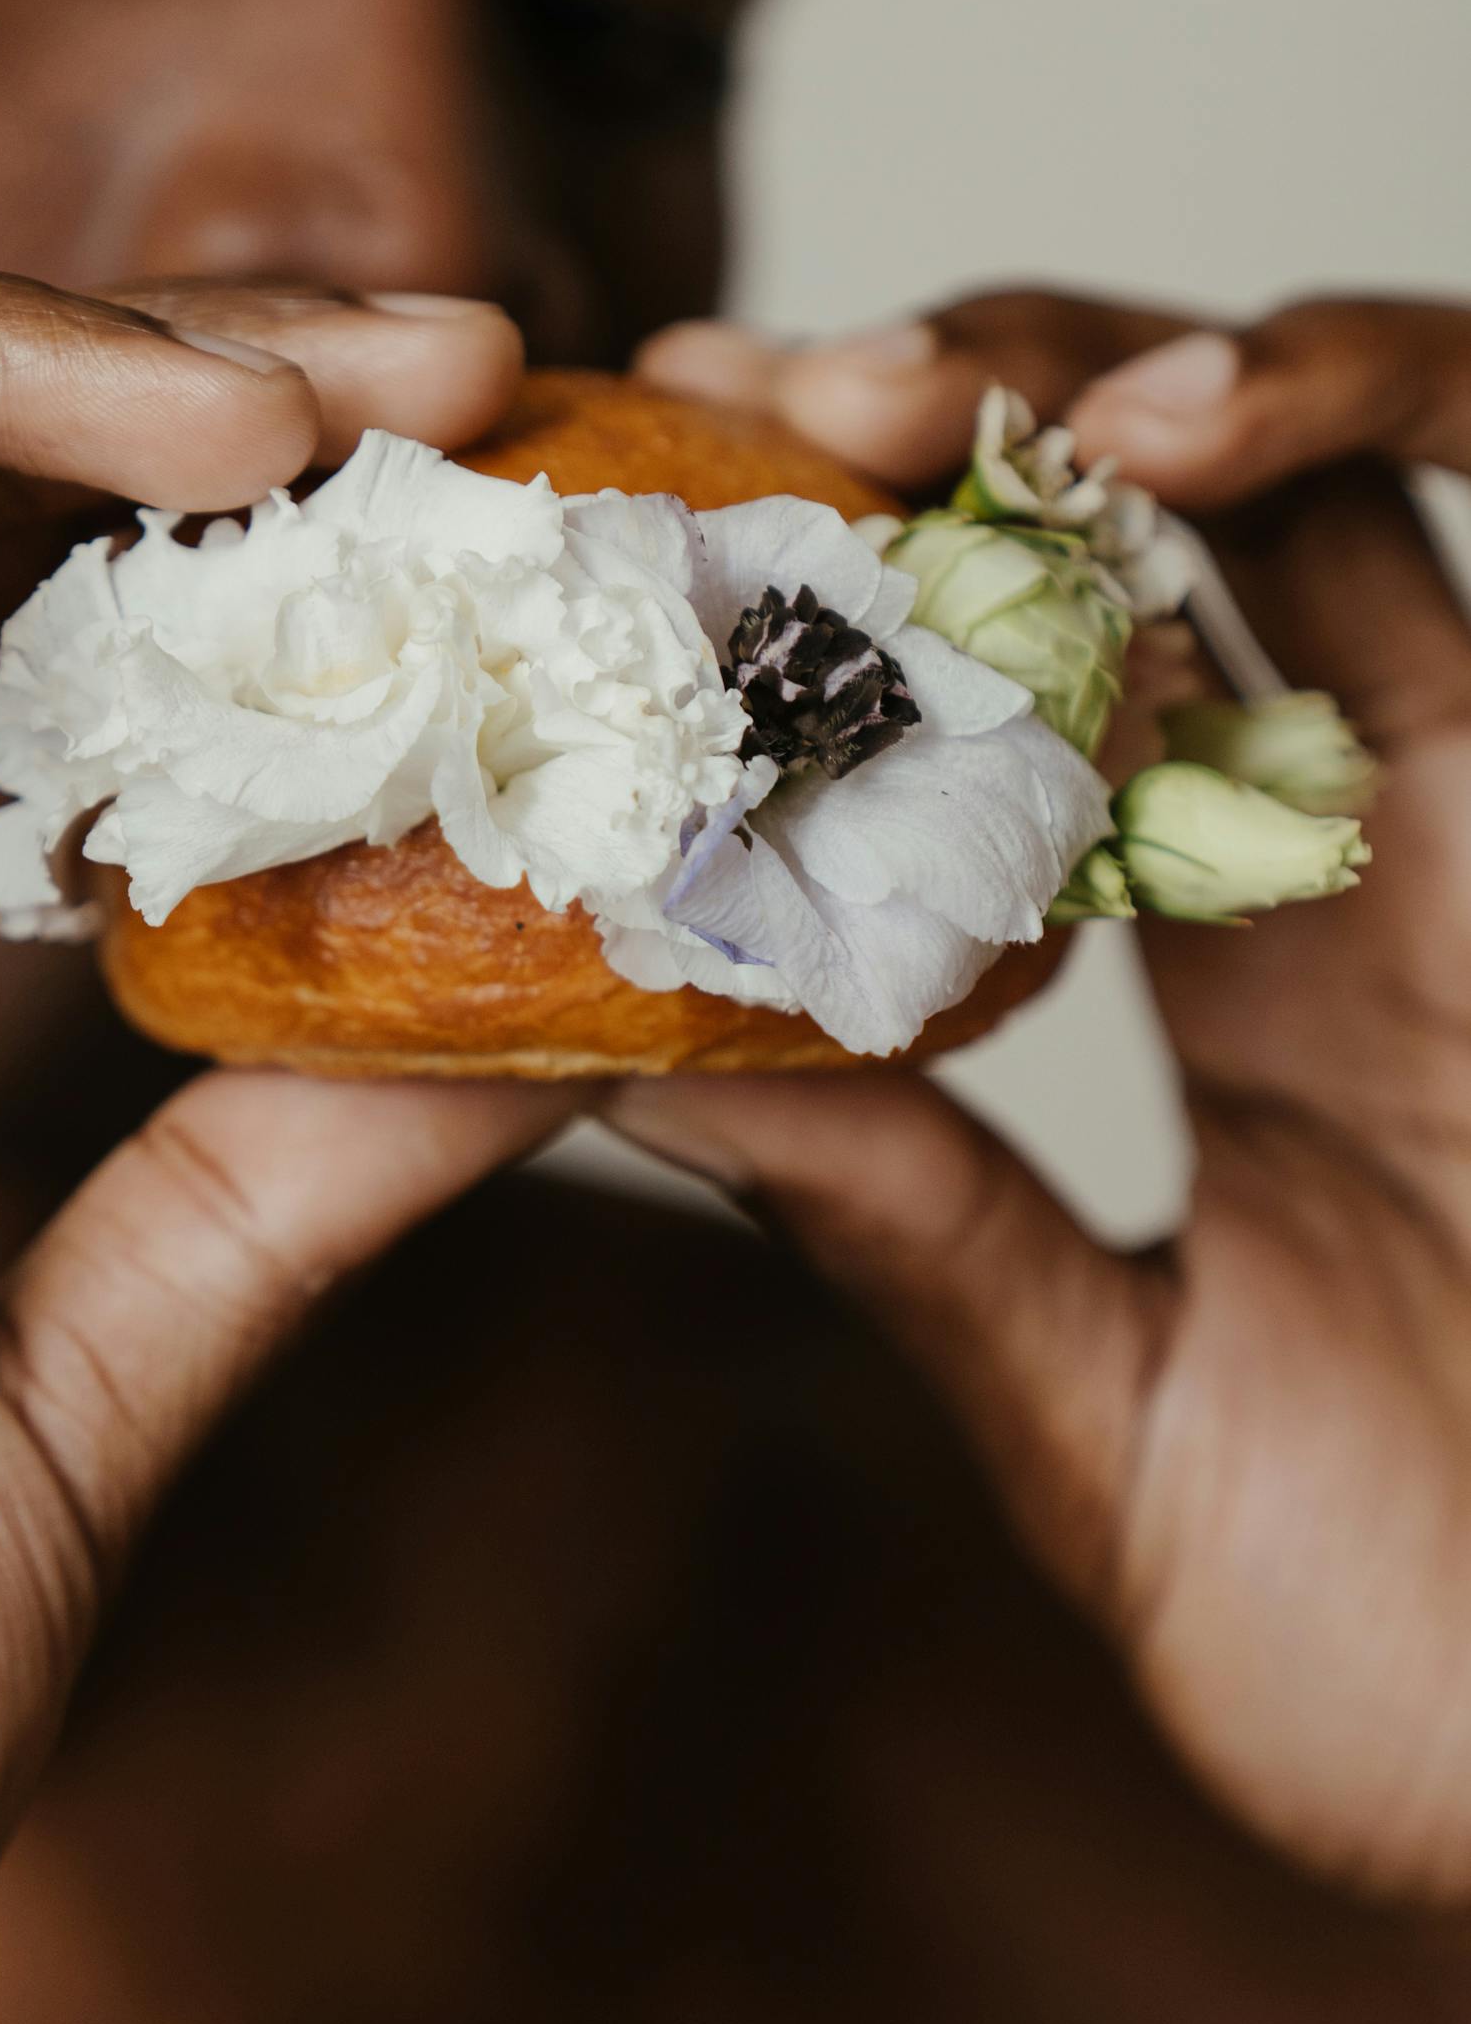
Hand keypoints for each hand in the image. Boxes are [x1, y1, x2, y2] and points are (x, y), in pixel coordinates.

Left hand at [628, 292, 1470, 1899]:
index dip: (848, 607)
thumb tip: (631, 1067)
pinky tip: (1178, 421)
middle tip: (759, 405)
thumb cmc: (1412, 1652)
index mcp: (1232, 988)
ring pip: (1337, 462)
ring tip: (912, 391)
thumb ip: (919, 1231)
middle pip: (1159, 534)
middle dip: (953, 422)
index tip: (649, 548)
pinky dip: (1373, 397)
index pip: (1028, 713)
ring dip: (1122, 371)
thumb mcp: (1103, 1422)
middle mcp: (1369, 867)